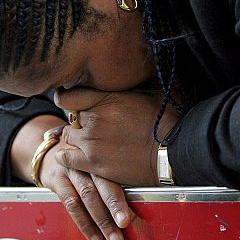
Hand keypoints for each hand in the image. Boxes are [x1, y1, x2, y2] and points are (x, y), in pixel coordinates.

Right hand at [11, 115, 133, 239]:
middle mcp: (86, 159)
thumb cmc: (83, 162)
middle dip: (114, 206)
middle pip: (102, 183)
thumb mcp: (99, 163)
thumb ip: (117, 177)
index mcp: (102, 154)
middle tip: (125, 225)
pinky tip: (94, 236)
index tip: (137, 210)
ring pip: (87, 195)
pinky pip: (70, 204)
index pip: (117, 174)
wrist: (51, 153)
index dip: (127, 193)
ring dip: (101, 220)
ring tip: (113, 238)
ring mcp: (71, 168)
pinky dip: (84, 222)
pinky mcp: (57, 179)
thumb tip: (141, 209)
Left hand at [53, 88, 180, 185]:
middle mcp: (95, 118)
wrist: (172, 153)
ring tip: (92, 142)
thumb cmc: (165, 122)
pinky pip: (66, 157)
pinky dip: (68, 155)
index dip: (67, 98)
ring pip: (68, 136)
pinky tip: (77, 155)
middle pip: (71, 117)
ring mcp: (92, 141)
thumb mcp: (146, 93)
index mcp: (106, 98)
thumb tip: (122, 76)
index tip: (70, 102)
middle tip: (94, 127)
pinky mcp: (93, 162)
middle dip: (79, 120)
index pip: (69, 96)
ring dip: (76, 138)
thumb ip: (125, 87)